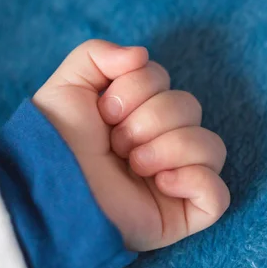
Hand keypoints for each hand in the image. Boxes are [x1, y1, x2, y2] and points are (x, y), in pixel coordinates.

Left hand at [32, 40, 229, 250]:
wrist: (47, 190)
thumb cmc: (54, 143)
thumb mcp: (67, 86)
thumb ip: (97, 54)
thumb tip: (141, 55)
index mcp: (139, 114)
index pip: (164, 80)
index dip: (136, 89)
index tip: (104, 112)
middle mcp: (161, 143)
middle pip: (191, 107)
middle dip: (149, 120)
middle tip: (115, 144)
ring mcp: (176, 179)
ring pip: (212, 147)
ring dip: (168, 148)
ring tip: (134, 165)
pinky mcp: (183, 213)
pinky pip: (219, 194)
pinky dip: (195, 181)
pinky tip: (161, 184)